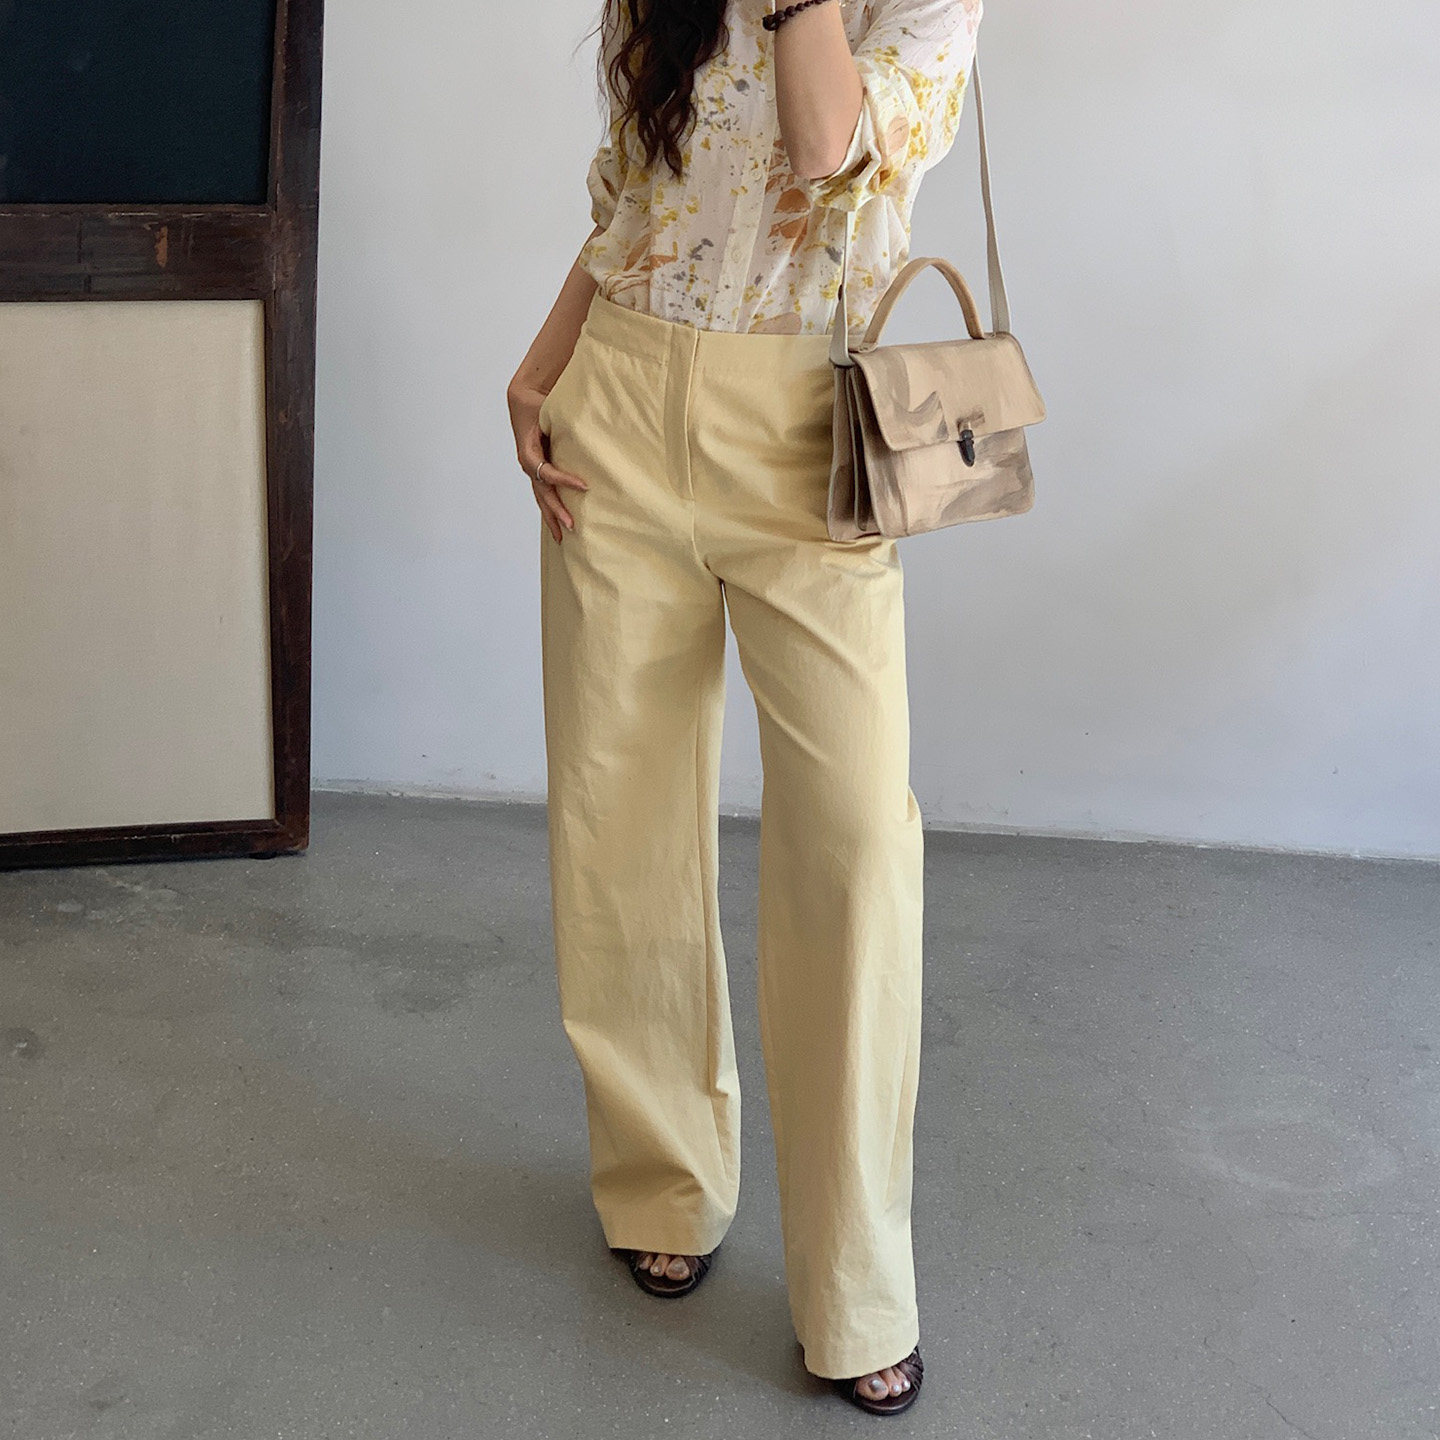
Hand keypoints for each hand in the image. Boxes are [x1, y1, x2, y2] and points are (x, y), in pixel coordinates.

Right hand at [509, 382, 588, 543]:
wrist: (524, 398)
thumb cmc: (536, 402)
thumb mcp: (546, 411)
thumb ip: (560, 422)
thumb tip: (584, 427)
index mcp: (528, 452)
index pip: (546, 472)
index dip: (564, 480)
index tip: (584, 486)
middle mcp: (528, 463)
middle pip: (542, 493)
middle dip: (556, 511)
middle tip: (572, 526)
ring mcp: (531, 468)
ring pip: (541, 498)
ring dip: (552, 517)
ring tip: (562, 537)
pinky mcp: (537, 468)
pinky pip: (544, 491)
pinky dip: (551, 507)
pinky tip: (559, 521)